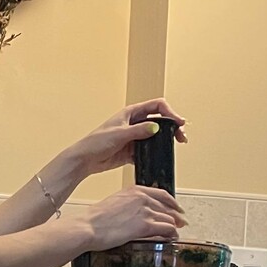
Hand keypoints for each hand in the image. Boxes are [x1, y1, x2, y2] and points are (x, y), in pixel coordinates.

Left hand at [70, 97, 187, 178]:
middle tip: (181, 137)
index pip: (157, 106)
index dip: (170, 112)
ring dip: (165, 141)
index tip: (178, 122)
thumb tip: (156, 127)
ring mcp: (134, 137)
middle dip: (172, 127)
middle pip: (160, 121)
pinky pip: (148, 150)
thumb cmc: (96, 142)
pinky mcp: (132, 150)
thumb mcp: (120, 134)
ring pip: (156, 136)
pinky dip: (155, 153)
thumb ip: (139, 131)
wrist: (85, 160)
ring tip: (174, 146)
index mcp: (131, 113)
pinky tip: (159, 158)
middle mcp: (134, 123)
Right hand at [81, 184, 186, 251]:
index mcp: (134, 190)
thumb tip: (135, 216)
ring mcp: (145, 211)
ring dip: (174, 227)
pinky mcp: (145, 225)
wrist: (88, 227)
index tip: (176, 208)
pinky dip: (172, 234)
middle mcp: (142, 198)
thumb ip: (128, 206)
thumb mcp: (114, 204)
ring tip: (176, 233)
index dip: (172, 202)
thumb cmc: (95, 219)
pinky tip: (172, 238)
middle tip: (181, 223)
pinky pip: (166, 229)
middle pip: (167, 207)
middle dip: (176, 216)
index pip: (161, 194)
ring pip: (169, 218)